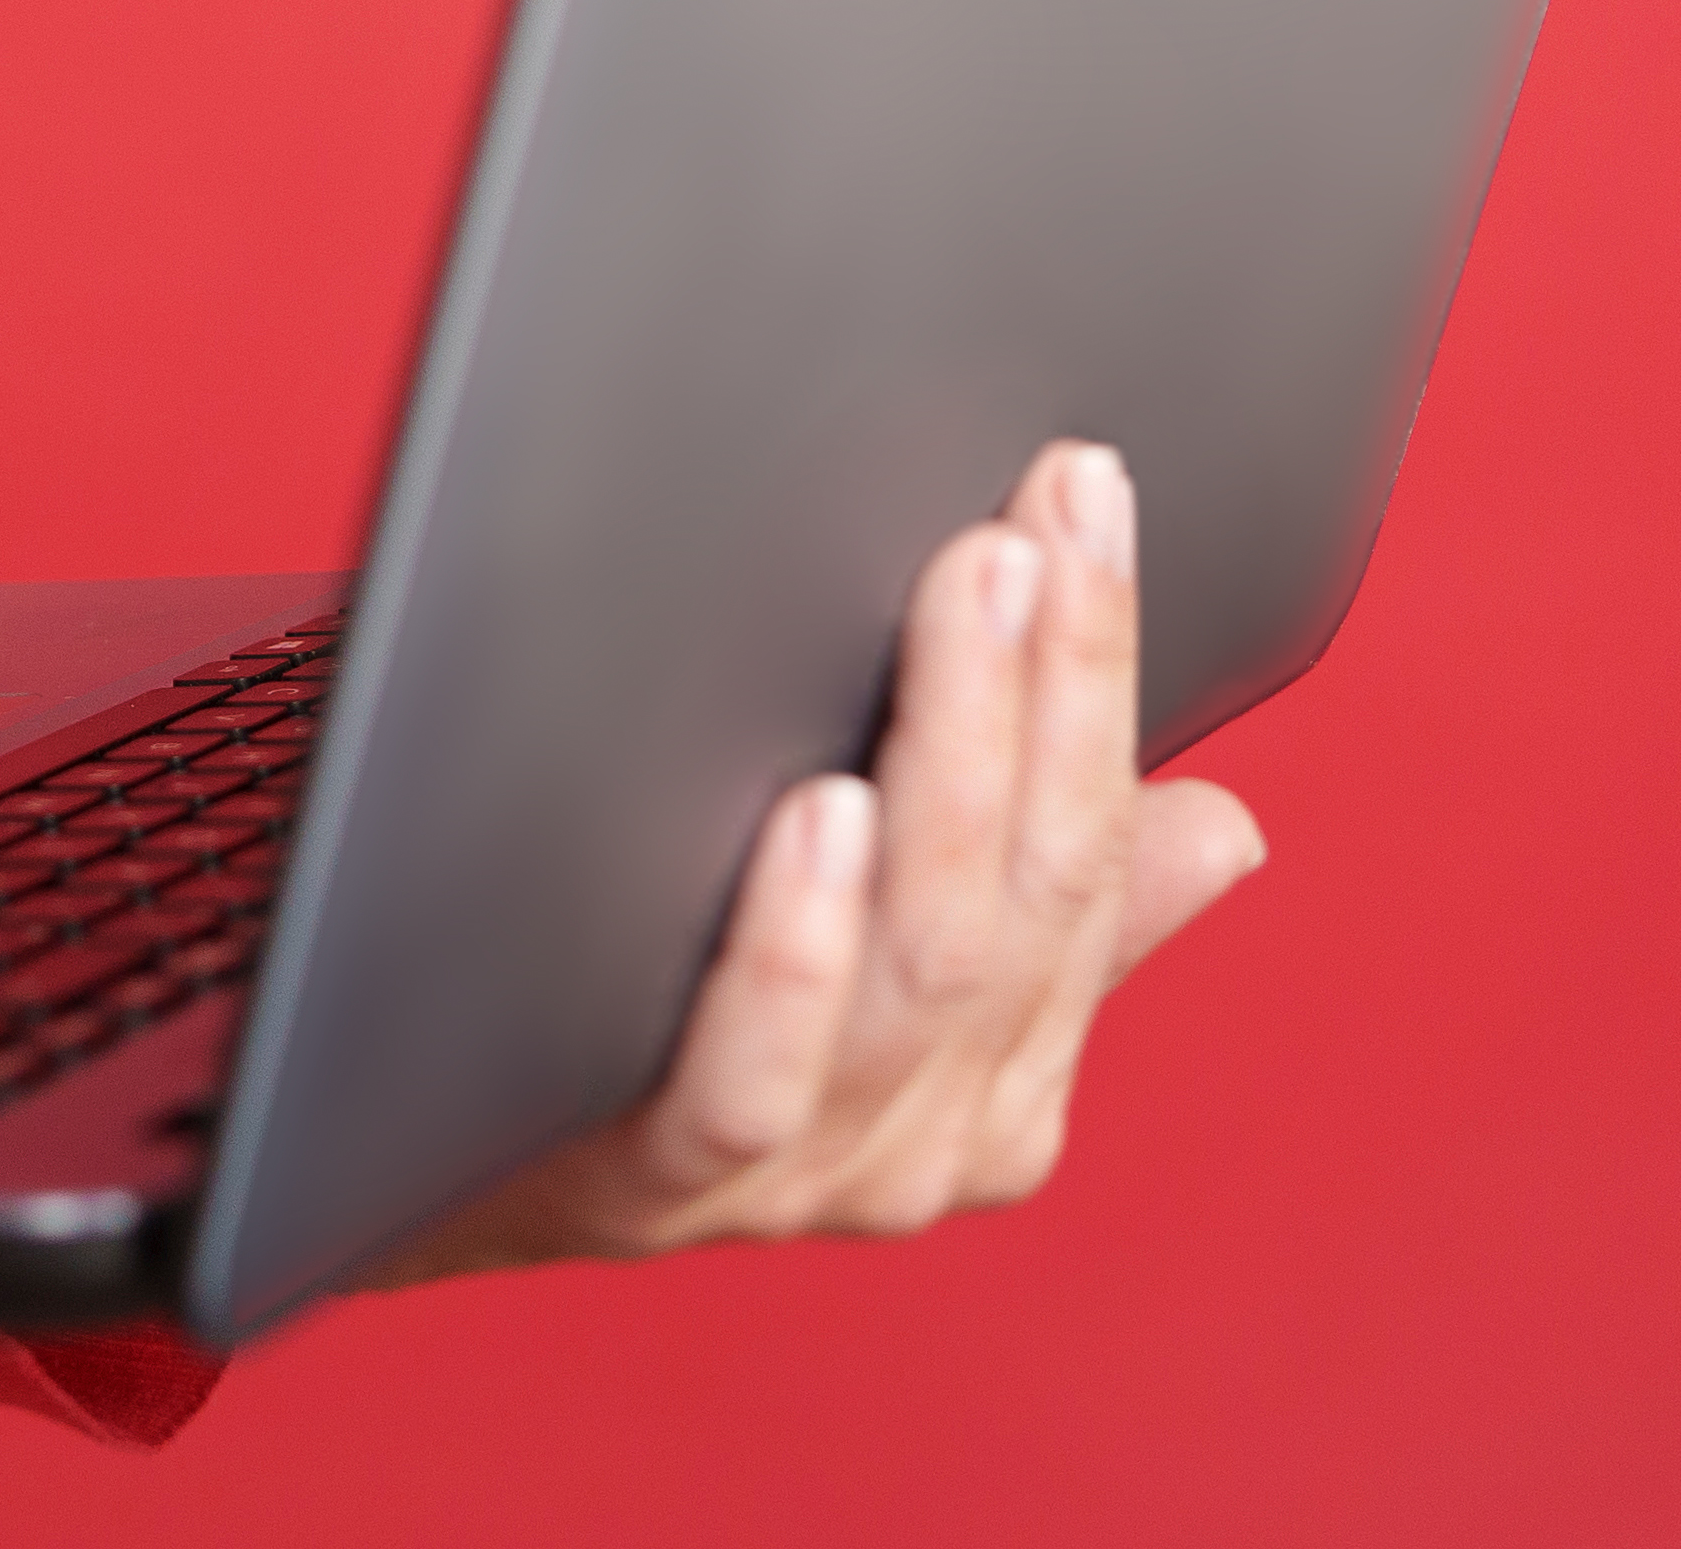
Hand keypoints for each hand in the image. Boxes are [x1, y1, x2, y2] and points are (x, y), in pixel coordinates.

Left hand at [359, 438, 1264, 1282]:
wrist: (459, 1183)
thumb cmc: (681, 1025)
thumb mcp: (890, 961)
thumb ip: (1049, 907)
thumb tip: (1220, 823)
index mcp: (1012, 1075)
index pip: (1092, 847)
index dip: (1097, 668)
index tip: (1086, 497)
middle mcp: (936, 1135)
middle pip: (1024, 894)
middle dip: (1036, 688)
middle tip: (1024, 521)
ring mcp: (811, 1170)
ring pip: (918, 964)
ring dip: (947, 770)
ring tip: (957, 611)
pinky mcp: (666, 1183)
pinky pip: (755, 1075)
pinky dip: (797, 948)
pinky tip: (813, 820)